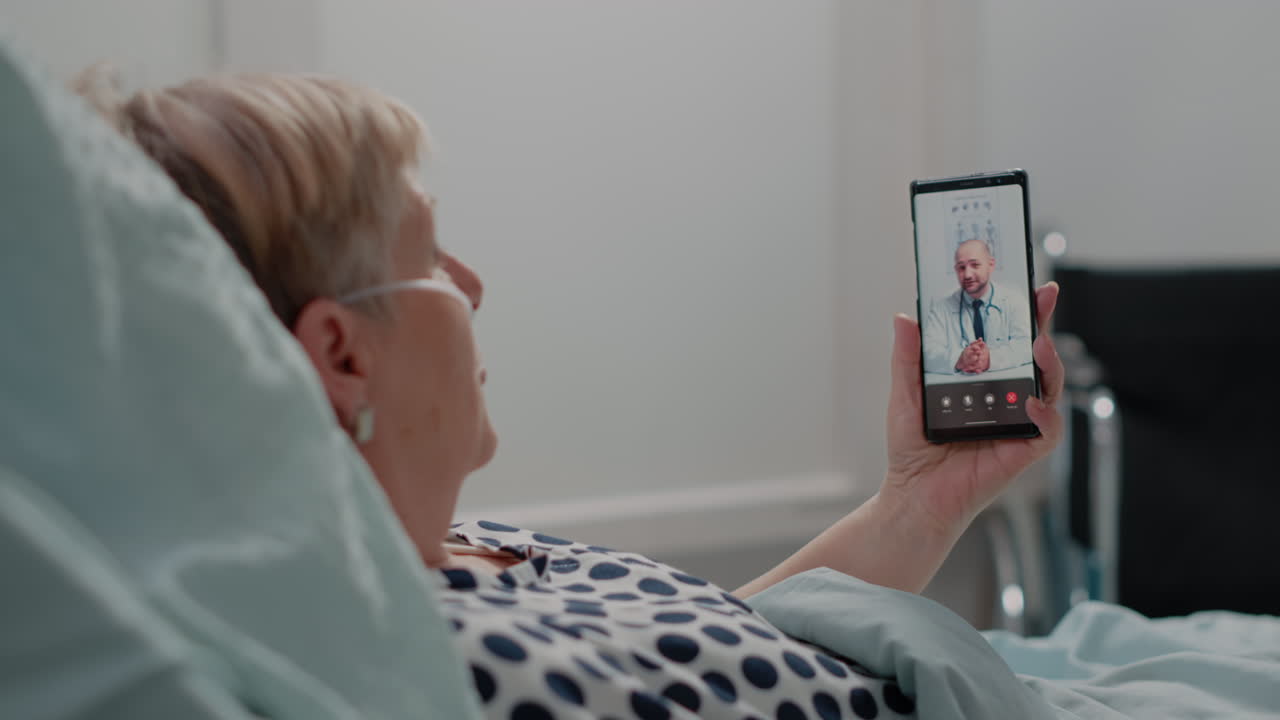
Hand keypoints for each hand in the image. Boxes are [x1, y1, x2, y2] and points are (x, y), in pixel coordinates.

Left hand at [884, 282, 1064, 534]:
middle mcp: (1006, 401)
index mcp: (984, 384)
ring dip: (1050, 366)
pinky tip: (1030, 403)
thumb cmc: (913, 449)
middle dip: (1045, 328)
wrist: (913, 495)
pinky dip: (1044, 416)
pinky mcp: (1021, 452)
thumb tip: (904, 317)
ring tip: (1038, 345)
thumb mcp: (906, 394)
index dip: (1027, 317)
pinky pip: (1047, 432)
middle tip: (1043, 301)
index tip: (1034, 288)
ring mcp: (1017, 426)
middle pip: (1036, 361)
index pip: (1010, 344)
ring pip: (1050, 391)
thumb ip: (909, 357)